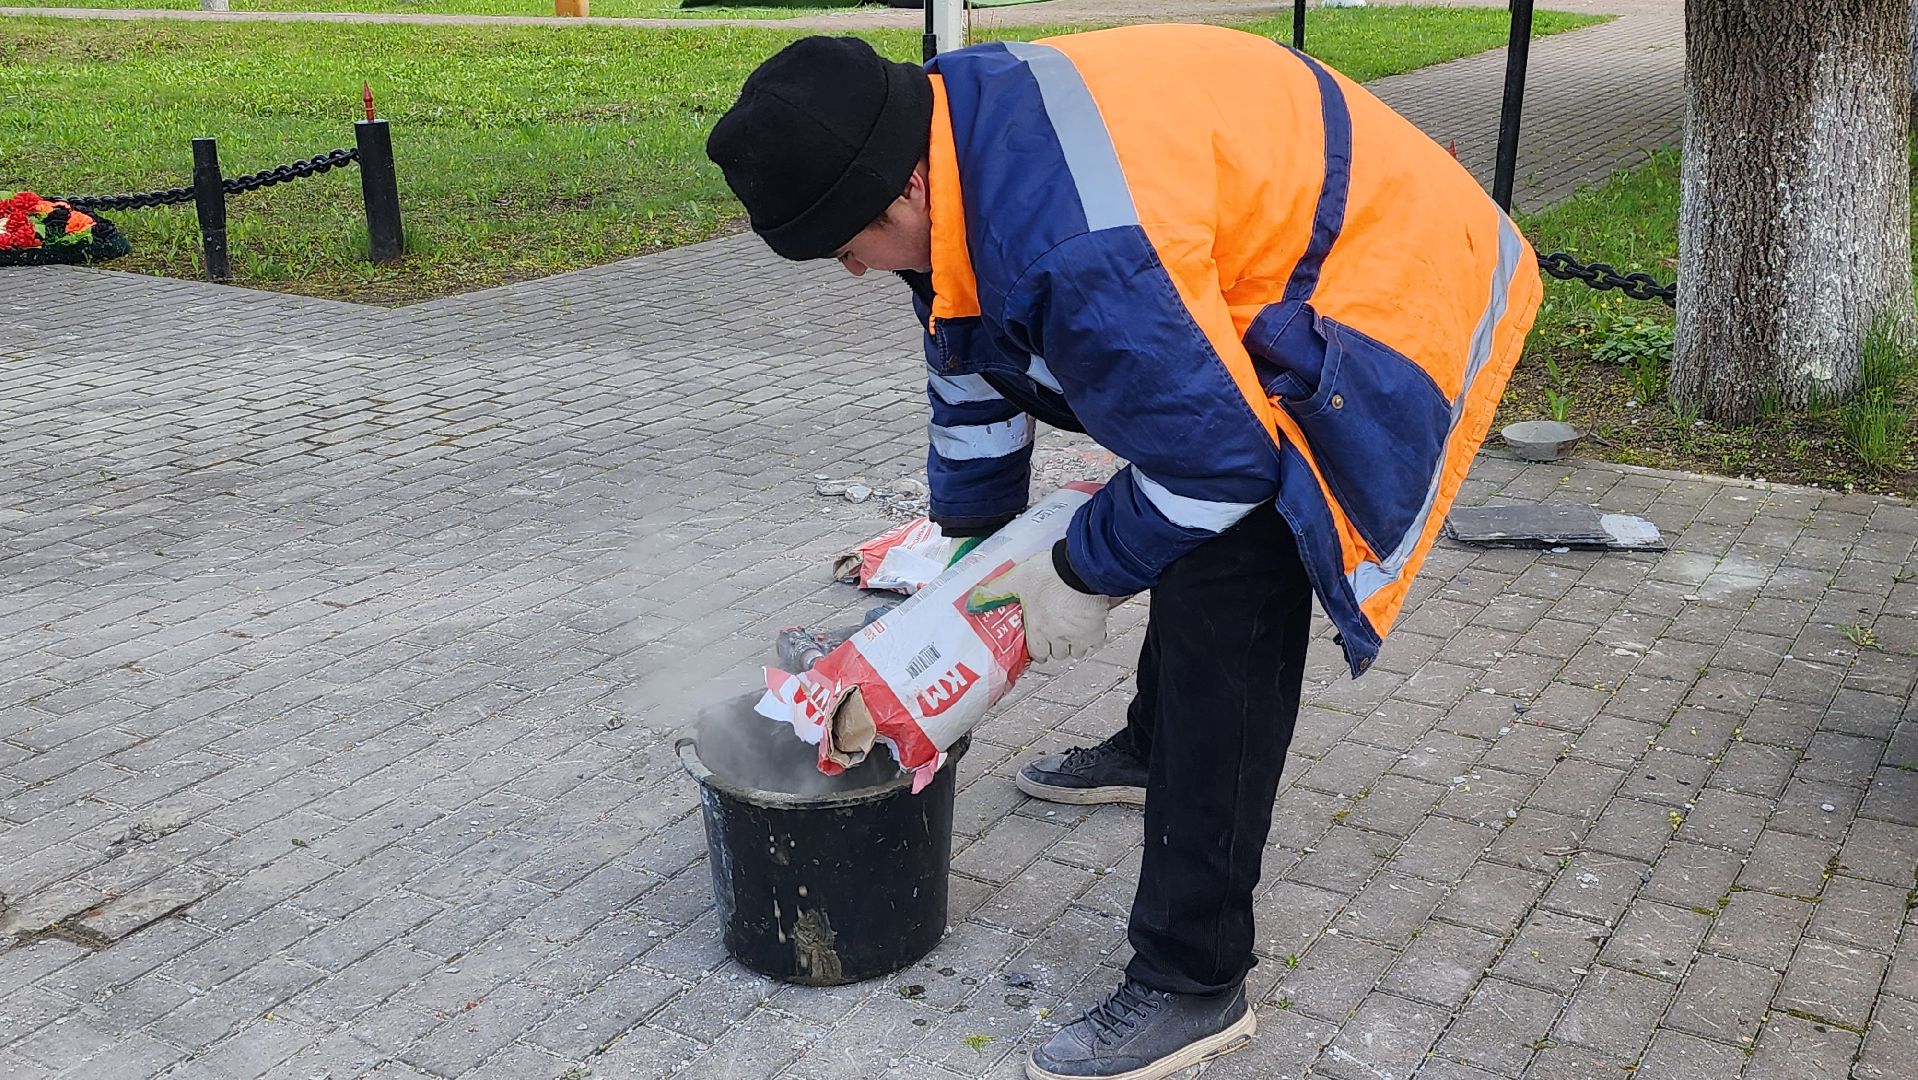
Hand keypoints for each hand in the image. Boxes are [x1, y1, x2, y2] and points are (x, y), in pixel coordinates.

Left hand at [967, 552, 1108, 662]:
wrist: (1079, 568)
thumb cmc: (1048, 574)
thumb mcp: (1015, 579)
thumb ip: (995, 592)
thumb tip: (972, 602)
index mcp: (1038, 629)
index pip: (1037, 654)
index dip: (1038, 648)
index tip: (1039, 640)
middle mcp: (1058, 637)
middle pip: (1058, 654)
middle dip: (1056, 646)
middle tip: (1055, 633)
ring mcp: (1079, 635)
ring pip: (1076, 651)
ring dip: (1074, 644)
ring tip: (1071, 631)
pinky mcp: (1097, 629)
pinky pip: (1096, 644)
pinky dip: (1093, 639)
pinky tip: (1089, 628)